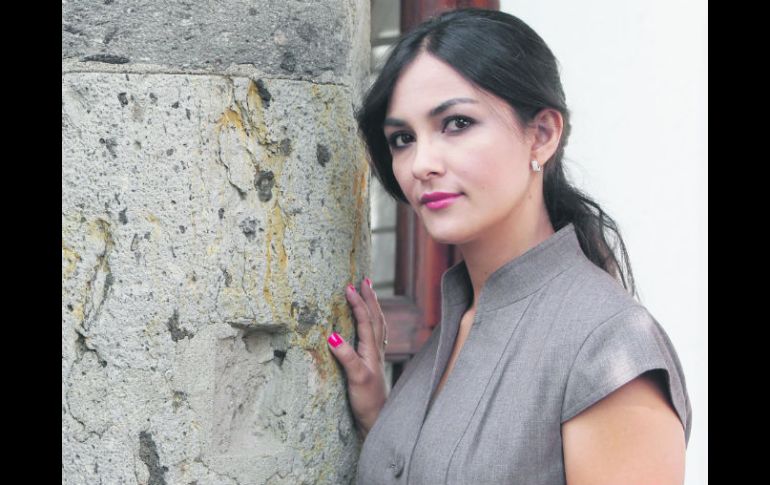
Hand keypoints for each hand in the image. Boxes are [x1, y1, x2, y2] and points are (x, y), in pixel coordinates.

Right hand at [327, 277, 389, 437]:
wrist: (378, 419)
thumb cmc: (367, 401)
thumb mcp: (355, 378)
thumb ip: (347, 357)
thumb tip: (332, 336)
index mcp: (371, 350)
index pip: (365, 320)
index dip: (358, 303)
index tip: (348, 287)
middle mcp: (376, 350)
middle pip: (376, 318)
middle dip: (370, 298)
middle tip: (364, 280)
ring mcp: (375, 356)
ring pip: (378, 325)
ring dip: (373, 307)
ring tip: (369, 293)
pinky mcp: (372, 363)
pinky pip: (375, 335)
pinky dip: (373, 322)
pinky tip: (371, 323)